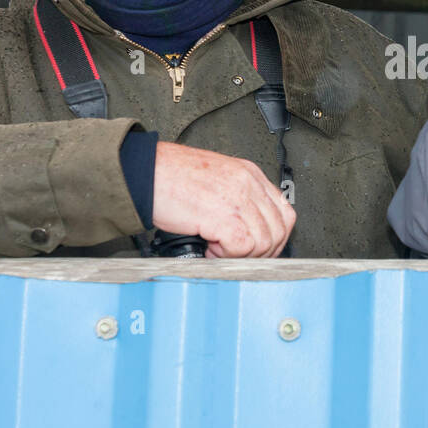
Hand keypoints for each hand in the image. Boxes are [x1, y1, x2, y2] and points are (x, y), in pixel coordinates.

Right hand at [151, 142, 295, 257]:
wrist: (144, 172)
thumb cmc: (170, 177)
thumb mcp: (216, 179)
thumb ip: (238, 198)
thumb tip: (250, 228)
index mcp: (249, 174)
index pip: (284, 212)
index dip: (275, 237)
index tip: (259, 248)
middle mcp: (248, 184)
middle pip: (279, 229)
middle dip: (262, 251)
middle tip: (237, 255)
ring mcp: (239, 199)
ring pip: (264, 242)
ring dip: (241, 255)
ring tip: (217, 249)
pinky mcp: (224, 216)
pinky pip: (242, 247)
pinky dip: (226, 256)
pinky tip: (209, 249)